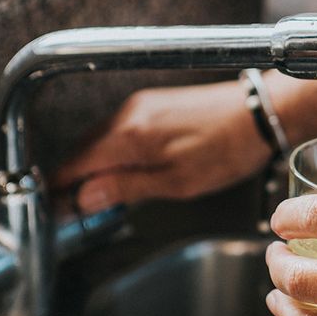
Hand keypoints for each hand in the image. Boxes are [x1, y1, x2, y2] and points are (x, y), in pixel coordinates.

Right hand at [53, 80, 271, 210]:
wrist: (260, 112)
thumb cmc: (226, 150)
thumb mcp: (176, 182)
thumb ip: (126, 187)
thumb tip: (84, 198)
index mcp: (129, 136)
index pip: (74, 164)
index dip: (60, 190)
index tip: (57, 211)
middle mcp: (127, 115)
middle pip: (81, 151)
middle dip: (73, 180)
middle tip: (75, 212)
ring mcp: (139, 106)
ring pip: (99, 140)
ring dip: (92, 166)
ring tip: (99, 197)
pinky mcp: (152, 103)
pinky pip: (118, 130)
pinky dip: (111, 152)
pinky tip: (124, 171)